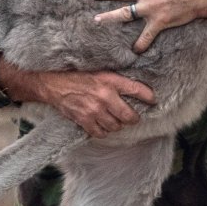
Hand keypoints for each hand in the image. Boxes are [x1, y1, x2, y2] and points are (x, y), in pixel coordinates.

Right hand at [0, 58, 155, 138]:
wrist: (53, 84)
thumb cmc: (77, 76)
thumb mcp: (100, 72)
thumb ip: (117, 80)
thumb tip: (136, 88)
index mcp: (110, 81)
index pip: (138, 90)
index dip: (149, 97)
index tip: (154, 101)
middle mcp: (104, 96)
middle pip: (129, 117)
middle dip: (133, 118)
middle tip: (132, 116)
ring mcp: (94, 111)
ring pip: (116, 127)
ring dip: (117, 125)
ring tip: (114, 119)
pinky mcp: (84, 120)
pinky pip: (101, 133)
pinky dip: (103, 131)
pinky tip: (102, 124)